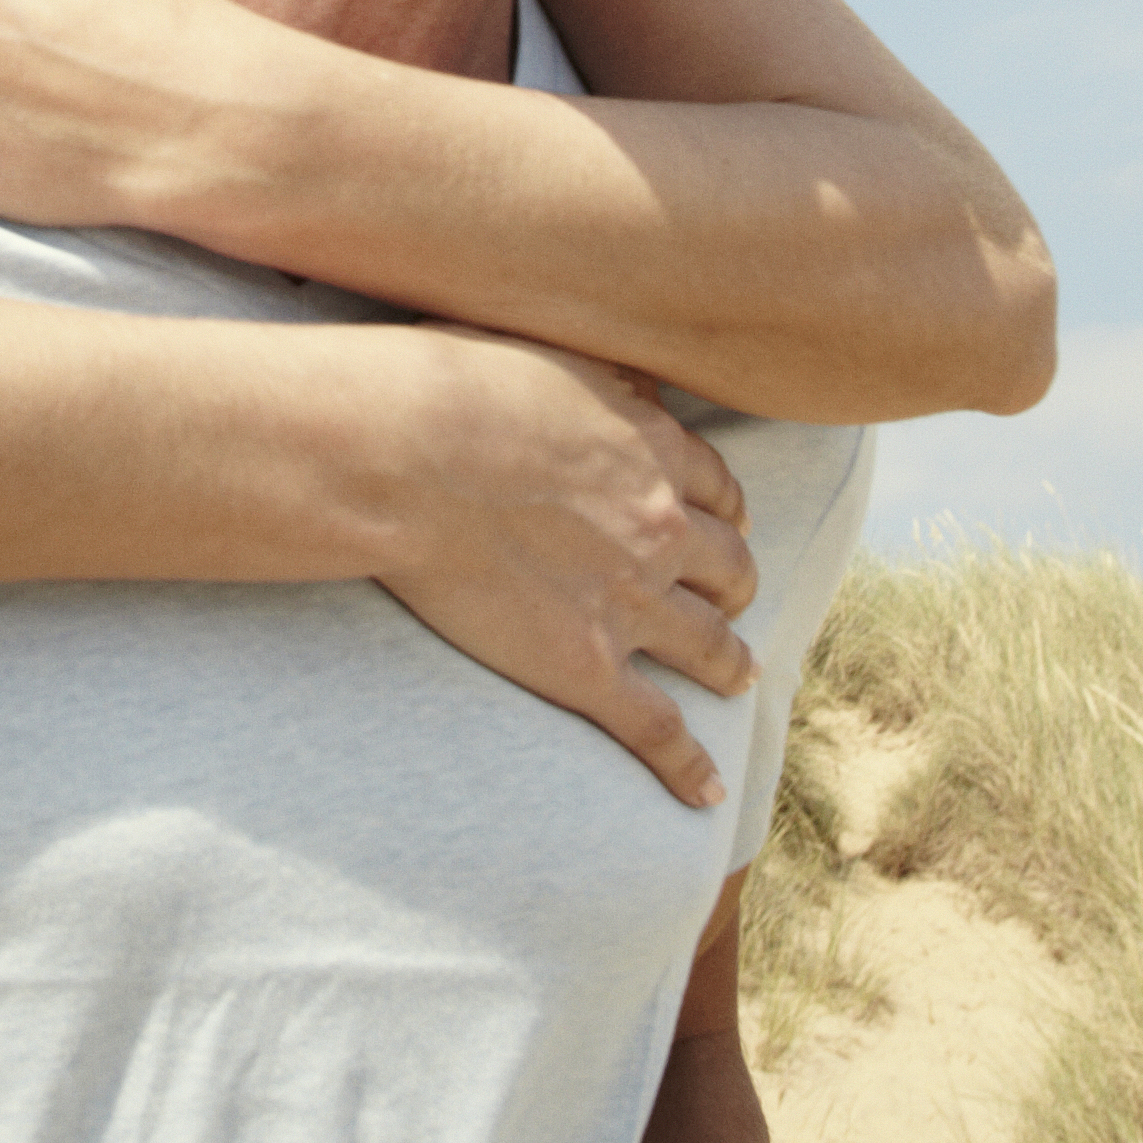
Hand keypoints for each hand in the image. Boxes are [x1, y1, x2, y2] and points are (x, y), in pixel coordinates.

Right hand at [357, 328, 756, 812]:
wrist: (404, 453)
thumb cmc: (451, 385)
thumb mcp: (549, 350)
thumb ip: (602, 377)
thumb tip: (633, 385)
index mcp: (655, 453)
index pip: (718, 492)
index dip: (724, 515)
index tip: (722, 526)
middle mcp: (661, 529)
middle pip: (729, 569)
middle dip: (734, 587)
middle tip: (730, 602)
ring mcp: (630, 604)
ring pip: (710, 647)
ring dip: (730, 663)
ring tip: (738, 677)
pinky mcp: (586, 669)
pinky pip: (656, 729)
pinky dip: (688, 766)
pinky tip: (704, 792)